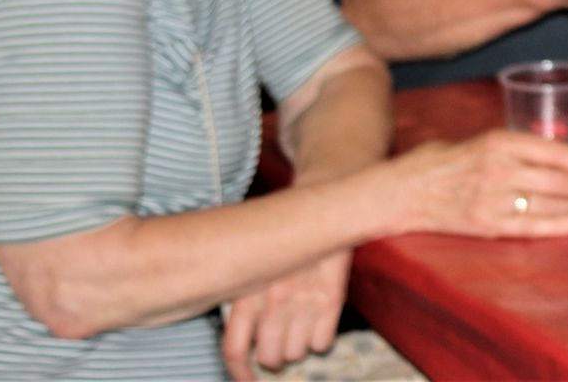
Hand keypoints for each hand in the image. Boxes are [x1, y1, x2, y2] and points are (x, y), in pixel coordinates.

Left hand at [220, 251, 349, 379]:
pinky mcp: (332, 297)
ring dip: (297, 346)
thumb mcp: (252, 267)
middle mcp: (274, 300)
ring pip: (296, 353)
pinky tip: (317, 322)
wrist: (324, 204)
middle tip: (279, 345)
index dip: (240, 374)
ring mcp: (304, 300)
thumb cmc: (285, 239)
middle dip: (274, 356)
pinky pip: (322, 342)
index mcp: (247, 292)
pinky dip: (320, 340)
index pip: (235, 350)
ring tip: (300, 326)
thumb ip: (243, 303)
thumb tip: (242, 346)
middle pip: (269, 356)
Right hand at [390, 129, 567, 238]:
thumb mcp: (475, 141)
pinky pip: (529, 227)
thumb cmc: (437, 161)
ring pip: (546, 203)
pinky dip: (556, 226)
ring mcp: (491, 199)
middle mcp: (498, 169)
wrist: (400, 191)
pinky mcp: (485, 224)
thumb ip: (509, 146)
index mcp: (496, 142)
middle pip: (554, 179)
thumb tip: (549, 151)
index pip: (551, 150)